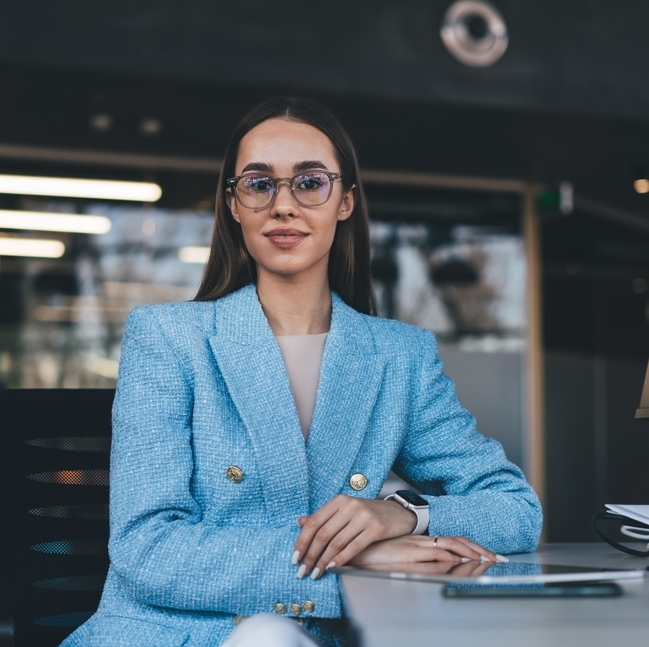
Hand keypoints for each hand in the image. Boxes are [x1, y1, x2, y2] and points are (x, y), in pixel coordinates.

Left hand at [292, 494, 417, 579]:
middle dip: (310, 555)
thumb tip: (300, 522)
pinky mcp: (375, 527)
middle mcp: (349, 505)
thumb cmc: (368, 513)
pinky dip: (341, 559)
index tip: (295, 558)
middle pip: (323, 533)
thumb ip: (323, 517)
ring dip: (323, 561)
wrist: (398, 513)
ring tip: (315, 573)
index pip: (314, 522)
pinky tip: (332, 567)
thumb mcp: (345, 510)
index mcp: (338, 500)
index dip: (302, 541)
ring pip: (336, 542)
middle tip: (302, 571)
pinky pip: (353, 546)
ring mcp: (363, 516)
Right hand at [348, 534, 503, 566]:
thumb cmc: (376, 554)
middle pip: (456, 542)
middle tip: (498, 560)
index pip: (453, 541)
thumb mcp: (401, 556)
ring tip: (488, 561)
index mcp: (421, 542)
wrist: (356, 549)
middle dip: (479, 551)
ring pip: (449, 548)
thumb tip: (443, 565)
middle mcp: (421, 543)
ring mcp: (416, 549)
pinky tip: (462, 563)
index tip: (490, 555)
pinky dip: (451, 560)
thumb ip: (421, 559)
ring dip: (470, 554)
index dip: (473, 548)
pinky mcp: (408, 557)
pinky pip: (434, 557)